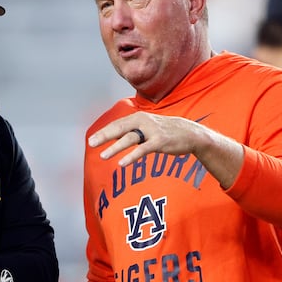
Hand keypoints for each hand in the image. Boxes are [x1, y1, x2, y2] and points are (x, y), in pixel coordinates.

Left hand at [88, 111, 202, 165]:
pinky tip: (122, 163)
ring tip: (103, 155)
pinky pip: (143, 150)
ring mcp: (152, 131)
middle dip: (104, 136)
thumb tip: (112, 136)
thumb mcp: (146, 127)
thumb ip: (131, 130)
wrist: (190, 133)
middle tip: (91, 144)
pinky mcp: (160, 142)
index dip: (103, 132)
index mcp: (138, 117)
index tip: (91, 140)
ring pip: (130, 138)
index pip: (117, 124)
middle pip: (120, 128)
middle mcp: (143, 121)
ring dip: (115, 147)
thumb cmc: (165, 131)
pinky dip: (132, 156)